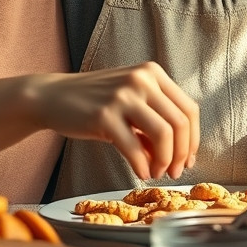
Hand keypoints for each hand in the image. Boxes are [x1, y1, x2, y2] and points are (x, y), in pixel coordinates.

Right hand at [30, 62, 198, 180]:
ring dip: (165, 161)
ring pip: (163, 134)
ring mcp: (122, 96)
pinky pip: (133, 147)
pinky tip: (141, 173)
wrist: (52, 96)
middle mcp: (141, 80)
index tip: (188, 159)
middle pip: (180, 123)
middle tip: (174, 172)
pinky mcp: (103, 115)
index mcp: (152, 73)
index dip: (193, 140)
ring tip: (157, 172)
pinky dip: (142, 166)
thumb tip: (180, 156)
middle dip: (182, 154)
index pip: (189, 109)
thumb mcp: (130, 102)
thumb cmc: (94, 102)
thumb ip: (155, 121)